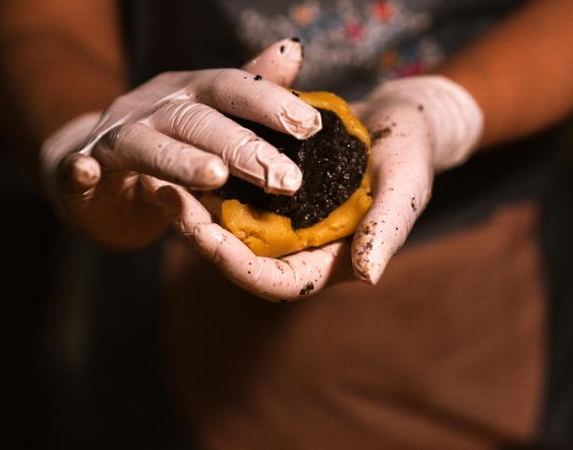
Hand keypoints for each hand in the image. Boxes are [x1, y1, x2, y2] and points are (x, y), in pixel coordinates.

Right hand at [40, 38, 319, 248]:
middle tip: (287, 179)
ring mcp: (116, 137)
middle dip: (244, 147)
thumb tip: (293, 50)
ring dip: (180, 160)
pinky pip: (76, 166)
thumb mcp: (211, 111)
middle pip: (199, 121)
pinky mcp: (81, 169)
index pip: (233, 89)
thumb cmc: (169, 141)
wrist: (98, 161)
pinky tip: (86, 171)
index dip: (271, 104)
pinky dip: (79, 169)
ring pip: (147, 145)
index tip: (312, 126)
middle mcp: (155, 108)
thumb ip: (250, 87)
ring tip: (215, 177)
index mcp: (191, 94)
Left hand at [158, 75, 482, 300]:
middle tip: (165, 197)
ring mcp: (284, 217)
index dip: (238, 266)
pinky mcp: (274, 187)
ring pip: (229, 225)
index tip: (203, 236)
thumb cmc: (412, 155)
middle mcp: (299, 245)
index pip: (275, 281)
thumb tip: (367, 276)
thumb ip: (386, 231)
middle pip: (240, 256)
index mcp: (327, 259)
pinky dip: (209, 179)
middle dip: (200, 233)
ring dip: (194, 207)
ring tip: (160, 178)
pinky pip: (235, 190)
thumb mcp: (406, 187)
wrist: (403, 118)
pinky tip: (182, 156)